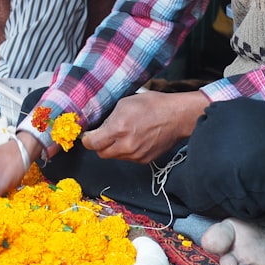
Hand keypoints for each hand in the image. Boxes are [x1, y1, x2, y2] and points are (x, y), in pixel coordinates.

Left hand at [81, 90, 209, 163]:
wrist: (177, 117)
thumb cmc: (152, 105)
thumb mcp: (125, 103)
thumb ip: (109, 118)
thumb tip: (100, 128)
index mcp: (118, 130)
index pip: (92, 144)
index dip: (87, 139)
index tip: (89, 135)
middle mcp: (126, 146)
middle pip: (101, 153)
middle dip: (99, 145)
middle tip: (103, 135)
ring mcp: (136, 156)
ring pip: (114, 157)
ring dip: (113, 148)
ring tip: (123, 134)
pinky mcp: (144, 160)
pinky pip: (128, 158)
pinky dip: (126, 151)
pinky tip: (134, 139)